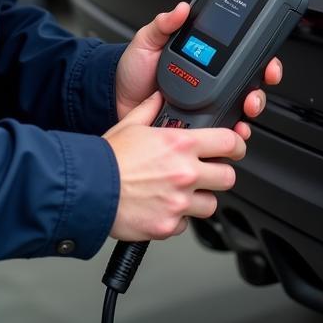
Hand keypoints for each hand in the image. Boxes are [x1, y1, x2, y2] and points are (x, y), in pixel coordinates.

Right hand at [103, 93, 245, 240]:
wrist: (87, 190)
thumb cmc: (106, 158)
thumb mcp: (130, 124)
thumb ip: (151, 108)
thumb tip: (159, 97)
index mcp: (180, 144)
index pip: (229, 142)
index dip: (236, 145)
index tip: (234, 148)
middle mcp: (184, 173)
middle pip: (228, 177)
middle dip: (219, 174)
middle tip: (206, 173)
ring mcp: (178, 201)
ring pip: (211, 205)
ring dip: (199, 199)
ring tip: (180, 193)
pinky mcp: (168, 226)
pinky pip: (185, 225)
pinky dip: (177, 218)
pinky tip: (162, 208)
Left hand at [115, 1, 282, 139]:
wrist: (115, 98)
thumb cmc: (133, 69)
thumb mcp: (148, 40)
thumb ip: (164, 24)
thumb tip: (182, 8)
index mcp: (205, 58)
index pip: (240, 57)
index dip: (260, 59)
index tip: (267, 62)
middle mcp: (211, 81)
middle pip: (248, 85)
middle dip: (259, 90)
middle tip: (253, 93)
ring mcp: (206, 105)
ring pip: (239, 110)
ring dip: (250, 112)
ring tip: (246, 111)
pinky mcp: (197, 125)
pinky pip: (221, 131)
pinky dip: (231, 133)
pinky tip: (232, 130)